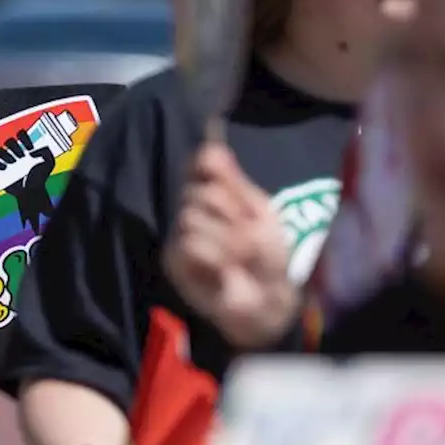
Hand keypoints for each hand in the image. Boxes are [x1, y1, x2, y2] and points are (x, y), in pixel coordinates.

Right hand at [0, 128, 55, 232]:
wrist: (32, 192)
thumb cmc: (40, 177)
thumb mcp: (49, 163)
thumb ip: (47, 153)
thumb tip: (32, 152)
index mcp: (25, 147)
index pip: (21, 134)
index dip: (24, 137)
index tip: (30, 148)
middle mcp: (14, 151)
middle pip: (9, 141)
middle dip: (14, 146)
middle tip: (21, 156)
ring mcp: (5, 160)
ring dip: (4, 154)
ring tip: (13, 163)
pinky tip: (3, 168)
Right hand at [162, 143, 297, 348]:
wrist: (270, 299)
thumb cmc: (269, 257)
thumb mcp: (261, 214)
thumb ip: (234, 182)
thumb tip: (211, 145)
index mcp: (217, 191)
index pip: (202, 161)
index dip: (210, 163)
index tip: (225, 172)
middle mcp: (194, 206)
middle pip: (202, 191)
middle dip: (233, 213)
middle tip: (250, 235)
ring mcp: (181, 233)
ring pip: (192, 216)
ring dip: (226, 239)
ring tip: (241, 258)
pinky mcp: (174, 260)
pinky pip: (188, 244)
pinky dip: (214, 255)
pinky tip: (225, 270)